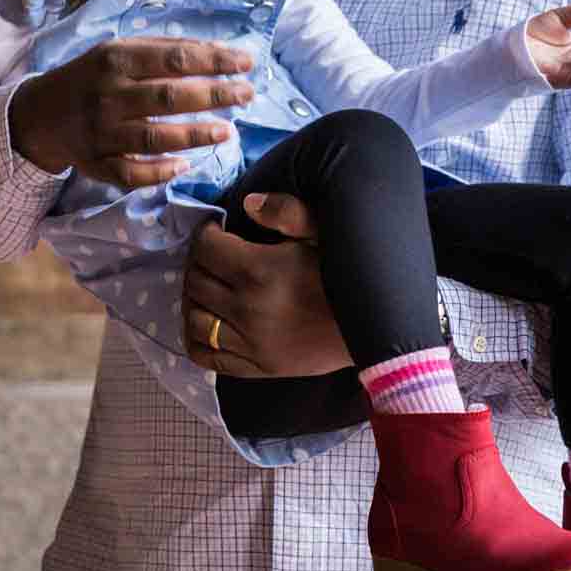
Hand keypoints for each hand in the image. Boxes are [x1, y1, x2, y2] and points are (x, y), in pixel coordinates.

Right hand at [11, 38, 255, 188]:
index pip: (175, 58)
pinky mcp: (96, 163)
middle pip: (169, 97)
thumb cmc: (93, 76)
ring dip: (194, 135)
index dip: (215, 61)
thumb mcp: (120, 51)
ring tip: (227, 132)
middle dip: (214, 96)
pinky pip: (130, 173)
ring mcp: (101, 132)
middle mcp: (109, 95)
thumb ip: (165, 51)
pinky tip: (184, 166)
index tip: (247, 63)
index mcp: (117, 60)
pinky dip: (158, 172)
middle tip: (247, 95)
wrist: (40, 113)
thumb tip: (220, 53)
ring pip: (153, 137)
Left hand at [182, 194, 353, 377]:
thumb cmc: (349, 275)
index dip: (204, 234)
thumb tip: (248, 202)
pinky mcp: (256, 367)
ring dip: (193, 299)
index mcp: (259, 270)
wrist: (377, 329)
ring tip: (207, 286)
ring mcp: (249, 342)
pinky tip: (205, 323)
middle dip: (197, 263)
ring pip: (195, 319)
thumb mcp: (326, 231)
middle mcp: (246, 308)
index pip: (205, 249)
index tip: (216, 230)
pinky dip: (196, 339)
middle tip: (211, 255)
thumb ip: (287, 211)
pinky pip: (208, 356)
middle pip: (196, 282)